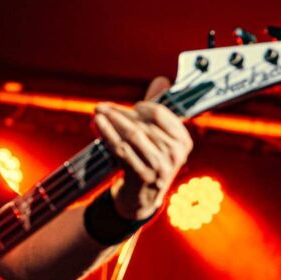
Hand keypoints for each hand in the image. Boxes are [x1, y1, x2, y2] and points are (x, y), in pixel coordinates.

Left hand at [93, 76, 193, 219]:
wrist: (142, 199)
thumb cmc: (148, 162)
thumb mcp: (156, 138)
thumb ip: (157, 111)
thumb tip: (161, 80)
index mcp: (183, 142)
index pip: (160, 114)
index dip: (141, 107)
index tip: (129, 107)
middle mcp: (175, 154)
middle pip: (143, 124)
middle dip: (119, 113)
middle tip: (101, 106)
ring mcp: (160, 167)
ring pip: (131, 135)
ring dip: (111, 122)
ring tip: (97, 112)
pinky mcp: (142, 176)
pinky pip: (122, 150)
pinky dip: (108, 136)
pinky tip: (98, 126)